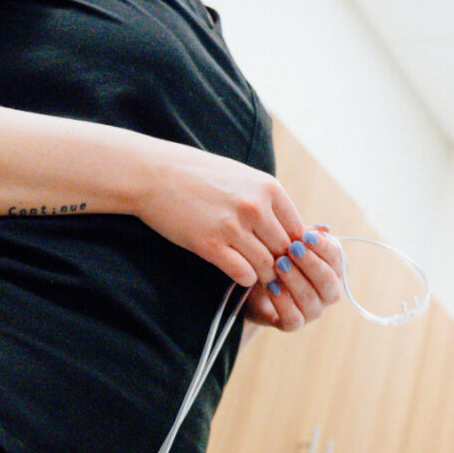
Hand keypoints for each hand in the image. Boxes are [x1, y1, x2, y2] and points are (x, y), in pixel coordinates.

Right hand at [130, 139, 307, 285]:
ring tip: (259, 277)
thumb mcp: (244, 178)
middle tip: (276, 274)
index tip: (287, 256)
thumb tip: (295, 229)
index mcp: (269, 189)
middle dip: (281, 265)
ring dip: (264, 275)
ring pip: (266, 265)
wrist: (154, 173)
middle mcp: (256, 207)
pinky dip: (245, 278)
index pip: (299, 230)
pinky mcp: (210, 244)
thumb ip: (268, 200)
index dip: (296, 248)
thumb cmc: (200, 176)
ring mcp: (233, 226)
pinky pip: (242, 273)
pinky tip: (239, 274)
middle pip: (285, 250)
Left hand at [244, 227, 345, 330]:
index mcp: (335, 271)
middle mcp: (329, 293)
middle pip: (327, 280)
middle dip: (311, 263)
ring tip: (278, 264)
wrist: (253, 287)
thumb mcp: (288, 244)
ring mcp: (313, 311)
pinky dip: (283, 302)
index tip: (306, 235)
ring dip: (295, 279)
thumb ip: (303, 236)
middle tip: (293, 248)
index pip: (337, 259)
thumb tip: (323, 229)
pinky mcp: (294, 324)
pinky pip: (293, 317)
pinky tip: (272, 287)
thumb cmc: (278, 261)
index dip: (323, 247)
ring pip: (310, 298)